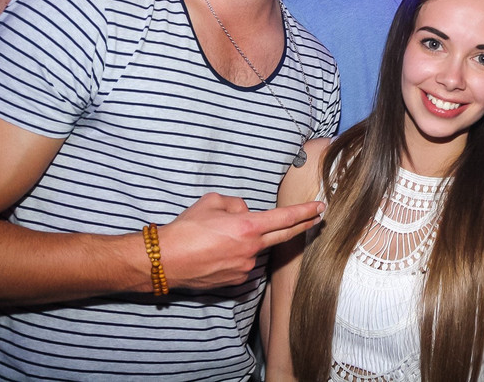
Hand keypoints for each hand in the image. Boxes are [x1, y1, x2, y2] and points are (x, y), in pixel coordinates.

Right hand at [158, 192, 323, 289]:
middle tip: (318, 219)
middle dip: (304, 226)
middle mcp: (251, 249)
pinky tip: (219, 253)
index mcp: (248, 226)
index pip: (286, 217)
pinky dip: (239, 256)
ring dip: (252, 242)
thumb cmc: (185, 229)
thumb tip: (245, 211)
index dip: (305, 211)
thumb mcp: (211, 202)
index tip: (320, 207)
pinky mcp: (236, 281)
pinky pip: (245, 264)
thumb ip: (235, 204)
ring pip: (258, 249)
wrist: (163, 261)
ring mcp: (245, 268)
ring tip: (223, 238)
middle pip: (286, 236)